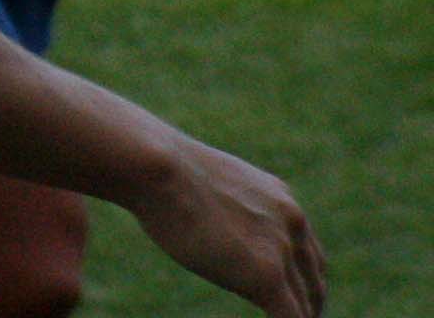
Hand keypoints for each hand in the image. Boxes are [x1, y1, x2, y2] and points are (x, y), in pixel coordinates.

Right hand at [128, 134, 323, 317]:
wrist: (156, 166)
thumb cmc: (160, 170)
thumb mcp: (208, 184)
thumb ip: (223, 206)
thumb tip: (202, 215)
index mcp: (280, 199)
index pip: (307, 252)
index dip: (302, 280)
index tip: (289, 296)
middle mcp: (291, 223)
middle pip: (314, 281)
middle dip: (308, 307)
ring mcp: (281, 250)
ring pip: (306, 307)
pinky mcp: (266, 276)